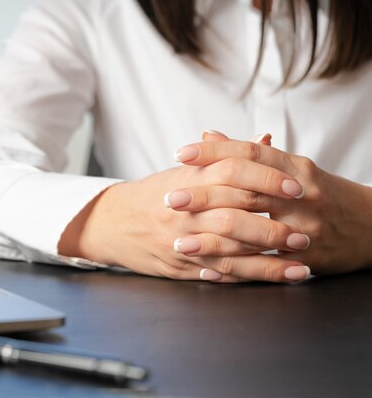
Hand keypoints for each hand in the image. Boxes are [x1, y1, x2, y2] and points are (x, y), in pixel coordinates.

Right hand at [58, 150, 311, 282]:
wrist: (111, 223)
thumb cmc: (153, 194)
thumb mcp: (185, 170)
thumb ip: (225, 156)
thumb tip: (266, 139)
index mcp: (186, 182)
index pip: (232, 174)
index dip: (267, 181)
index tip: (296, 188)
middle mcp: (182, 212)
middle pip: (233, 217)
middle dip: (273, 228)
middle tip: (304, 233)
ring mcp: (179, 241)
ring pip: (228, 252)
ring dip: (267, 261)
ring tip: (299, 265)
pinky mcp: (177, 266)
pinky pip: (214, 273)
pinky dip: (244, 277)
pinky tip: (269, 278)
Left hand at [172, 135, 371, 275]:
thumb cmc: (323, 194)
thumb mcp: (293, 169)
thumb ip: (249, 156)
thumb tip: (207, 135)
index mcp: (296, 168)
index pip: (249, 154)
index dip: (214, 152)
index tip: (180, 153)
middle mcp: (301, 195)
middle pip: (246, 190)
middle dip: (204, 194)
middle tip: (170, 198)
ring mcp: (306, 228)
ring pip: (253, 231)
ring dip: (213, 238)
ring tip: (179, 242)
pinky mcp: (308, 259)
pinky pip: (266, 265)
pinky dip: (235, 268)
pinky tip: (207, 270)